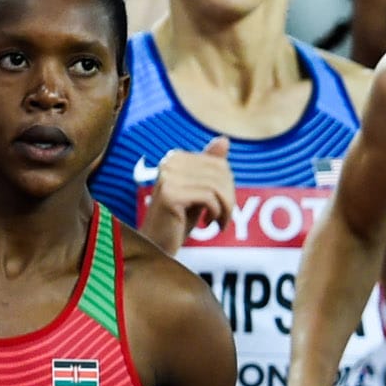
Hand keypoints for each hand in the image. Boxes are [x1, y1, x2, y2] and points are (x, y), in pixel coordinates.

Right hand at [141, 137, 234, 255]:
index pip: (219, 164)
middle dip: (229, 199)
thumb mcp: (199, 191)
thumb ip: (210, 166)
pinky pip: (209, 198)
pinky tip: (208, 223)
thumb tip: (224, 139)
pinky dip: (217, 213)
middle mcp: (169, 162)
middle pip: (220, 174)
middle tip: (224, 218)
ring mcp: (168, 177)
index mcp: (176, 157)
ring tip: (219, 222)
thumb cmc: (179, 220)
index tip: (224, 207)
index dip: (229, 188)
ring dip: (225, 209)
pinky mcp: (170, 194)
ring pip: (217, 186)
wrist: (156, 246)